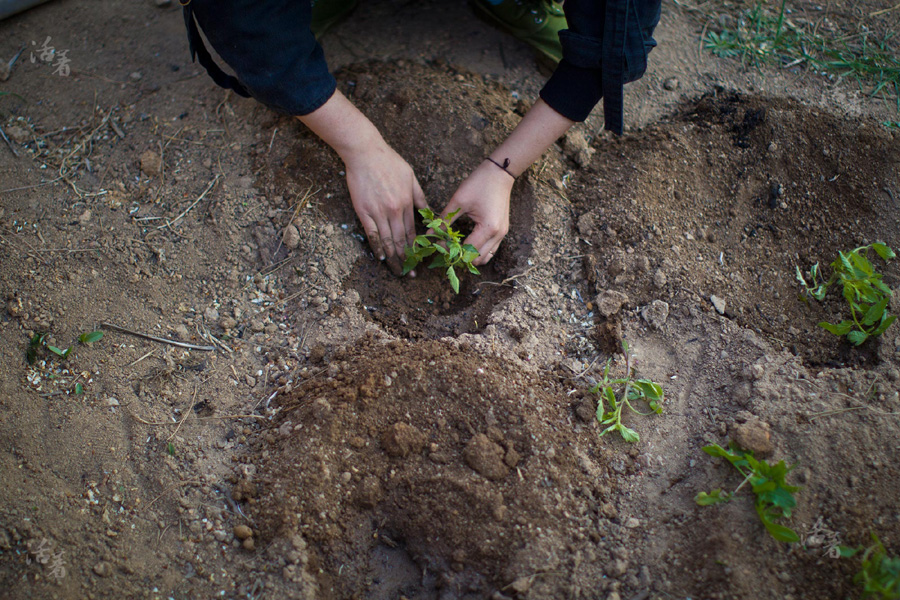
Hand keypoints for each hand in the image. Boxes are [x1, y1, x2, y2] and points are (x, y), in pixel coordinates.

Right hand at [343, 140, 426, 274]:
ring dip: (393, 258)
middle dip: (407, 259)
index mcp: (406, 203)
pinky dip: (377, 247)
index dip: (416, 248)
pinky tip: (381, 257)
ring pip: (388, 240)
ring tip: (397, 271)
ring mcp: (378, 212)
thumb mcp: (411, 176)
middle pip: (401, 240)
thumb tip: (428, 213)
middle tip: (410, 274)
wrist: (365, 152)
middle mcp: (394, 210)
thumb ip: (419, 197)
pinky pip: (372, 234)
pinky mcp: (363, 211)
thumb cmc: (389, 161)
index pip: (413, 232)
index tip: (419, 260)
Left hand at [442, 160, 513, 265]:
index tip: (439, 243)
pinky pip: (490, 249)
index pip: (467, 251)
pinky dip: (478, 250)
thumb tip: (429, 232)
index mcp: (488, 228)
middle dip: (460, 256)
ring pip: (485, 257)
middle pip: (477, 259)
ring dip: (470, 256)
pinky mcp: (502, 231)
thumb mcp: (459, 201)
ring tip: (456, 246)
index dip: (451, 251)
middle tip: (446, 246)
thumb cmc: (479, 183)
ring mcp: (502, 234)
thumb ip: (444, 220)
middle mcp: (498, 235)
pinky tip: (466, 241)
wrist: (500, 172)